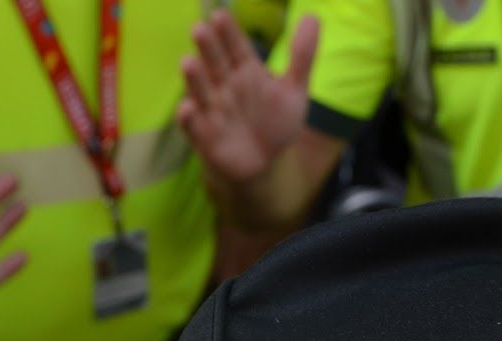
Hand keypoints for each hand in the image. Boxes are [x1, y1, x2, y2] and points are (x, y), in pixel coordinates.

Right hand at [175, 11, 319, 184]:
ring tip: (188, 62)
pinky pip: (193, 124)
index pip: (236, 46)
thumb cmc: (275, 122)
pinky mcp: (203, 135)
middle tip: (200, 29)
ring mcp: (211, 109)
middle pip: (214, 63)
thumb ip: (302, 56)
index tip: (221, 15)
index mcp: (245, 70)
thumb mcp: (294, 90)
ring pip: (200, 90)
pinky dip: (188, 117)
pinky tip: (188, 108)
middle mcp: (224, 85)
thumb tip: (313, 16)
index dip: (228, 32)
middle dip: (207, 48)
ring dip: (194, 78)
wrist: (263, 163)